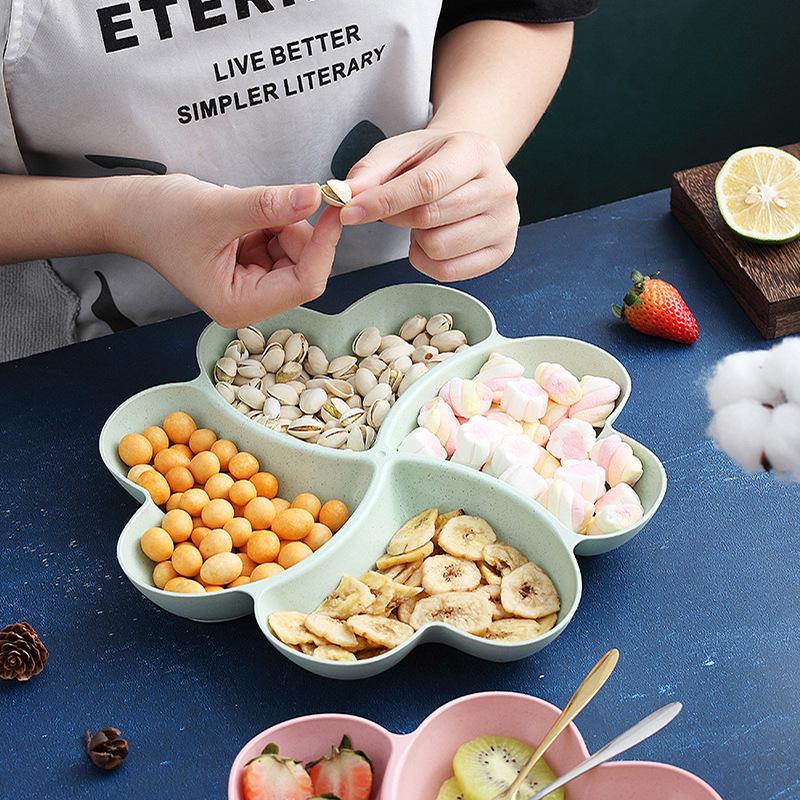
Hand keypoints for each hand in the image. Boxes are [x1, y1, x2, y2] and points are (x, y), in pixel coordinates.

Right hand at [107, 174, 341, 326]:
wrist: (130, 213)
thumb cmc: (161, 217)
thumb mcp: (218, 208)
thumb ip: (269, 205)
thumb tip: (313, 197)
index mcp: (238, 304)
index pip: (304, 283)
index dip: (324, 246)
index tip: (334, 208)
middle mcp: (249, 303)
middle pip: (304, 268)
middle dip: (295, 231)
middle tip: (271, 201)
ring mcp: (252, 286)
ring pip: (296, 253)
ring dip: (281, 224)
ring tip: (241, 211)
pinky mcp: (252, 268)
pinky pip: (281, 243)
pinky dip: (271, 222)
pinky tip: (241, 216)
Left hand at [342, 129, 518, 280]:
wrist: (469, 168)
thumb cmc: (432, 160)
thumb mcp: (399, 152)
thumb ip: (370, 171)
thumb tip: (346, 194)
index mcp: (476, 151)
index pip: (427, 184)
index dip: (384, 201)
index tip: (349, 212)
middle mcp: (500, 187)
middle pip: (430, 218)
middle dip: (398, 217)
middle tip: (396, 208)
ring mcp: (506, 222)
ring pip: (438, 248)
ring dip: (416, 240)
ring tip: (423, 221)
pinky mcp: (502, 250)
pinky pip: (448, 272)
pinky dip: (428, 260)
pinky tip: (433, 238)